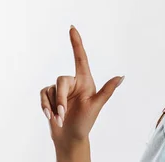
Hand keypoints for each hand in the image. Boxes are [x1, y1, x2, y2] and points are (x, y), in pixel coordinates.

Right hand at [39, 25, 124, 143]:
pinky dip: (45, 106)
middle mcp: (73, 82)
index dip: (76, 42)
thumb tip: (121, 76)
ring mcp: (61, 89)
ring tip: (60, 118)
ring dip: (53, 106)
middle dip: (60, 98)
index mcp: (86, 80)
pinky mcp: (50, 96)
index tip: (72, 27)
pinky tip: (51, 117)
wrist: (70, 137)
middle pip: (61, 79)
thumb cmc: (85, 122)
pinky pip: (43, 95)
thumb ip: (107, 91)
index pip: (80, 58)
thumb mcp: (97, 106)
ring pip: (50, 89)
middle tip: (63, 113)